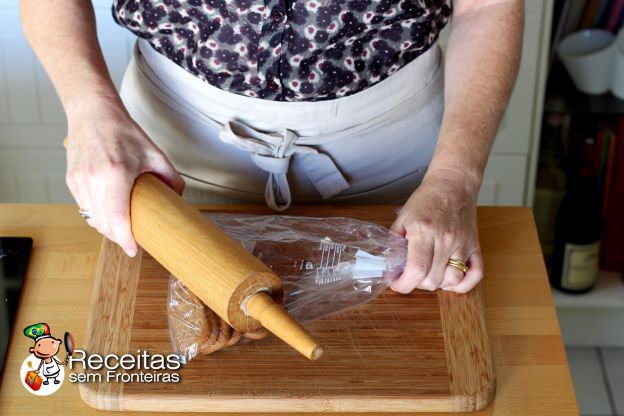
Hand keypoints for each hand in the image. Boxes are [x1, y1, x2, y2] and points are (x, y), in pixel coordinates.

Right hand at [65, 95, 184, 256]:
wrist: (93, 113)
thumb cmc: (124, 132)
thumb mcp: (155, 153)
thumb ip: (171, 178)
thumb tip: (179, 199)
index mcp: (116, 173)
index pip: (117, 216)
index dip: (125, 238)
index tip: (134, 249)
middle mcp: (93, 179)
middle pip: (103, 223)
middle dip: (118, 236)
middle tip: (133, 240)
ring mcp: (79, 181)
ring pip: (92, 218)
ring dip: (106, 227)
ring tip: (122, 228)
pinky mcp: (71, 180)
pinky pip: (84, 207)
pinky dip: (96, 214)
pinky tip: (109, 213)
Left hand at [389, 169, 483, 293]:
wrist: (453, 184)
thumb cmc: (426, 200)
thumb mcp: (402, 219)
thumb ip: (394, 244)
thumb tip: (390, 269)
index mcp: (424, 231)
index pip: (417, 270)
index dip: (403, 284)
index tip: (396, 283)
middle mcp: (446, 240)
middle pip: (433, 279)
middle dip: (417, 283)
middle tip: (411, 273)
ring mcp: (463, 244)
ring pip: (453, 280)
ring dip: (438, 283)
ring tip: (429, 273)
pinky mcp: (475, 246)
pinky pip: (475, 275)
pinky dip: (462, 284)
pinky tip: (450, 278)